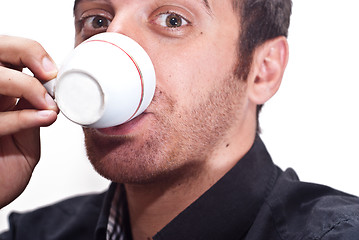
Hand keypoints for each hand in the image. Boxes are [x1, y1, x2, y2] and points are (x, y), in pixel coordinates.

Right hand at [0, 35, 58, 207]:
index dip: (28, 51)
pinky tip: (43, 118)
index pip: (5, 52)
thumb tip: (52, 90)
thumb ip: (32, 111)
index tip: (52, 70)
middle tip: (48, 75)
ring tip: (48, 105)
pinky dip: (21, 116)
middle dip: (23, 52)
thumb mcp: (25, 137)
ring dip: (25, 85)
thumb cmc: (4, 170)